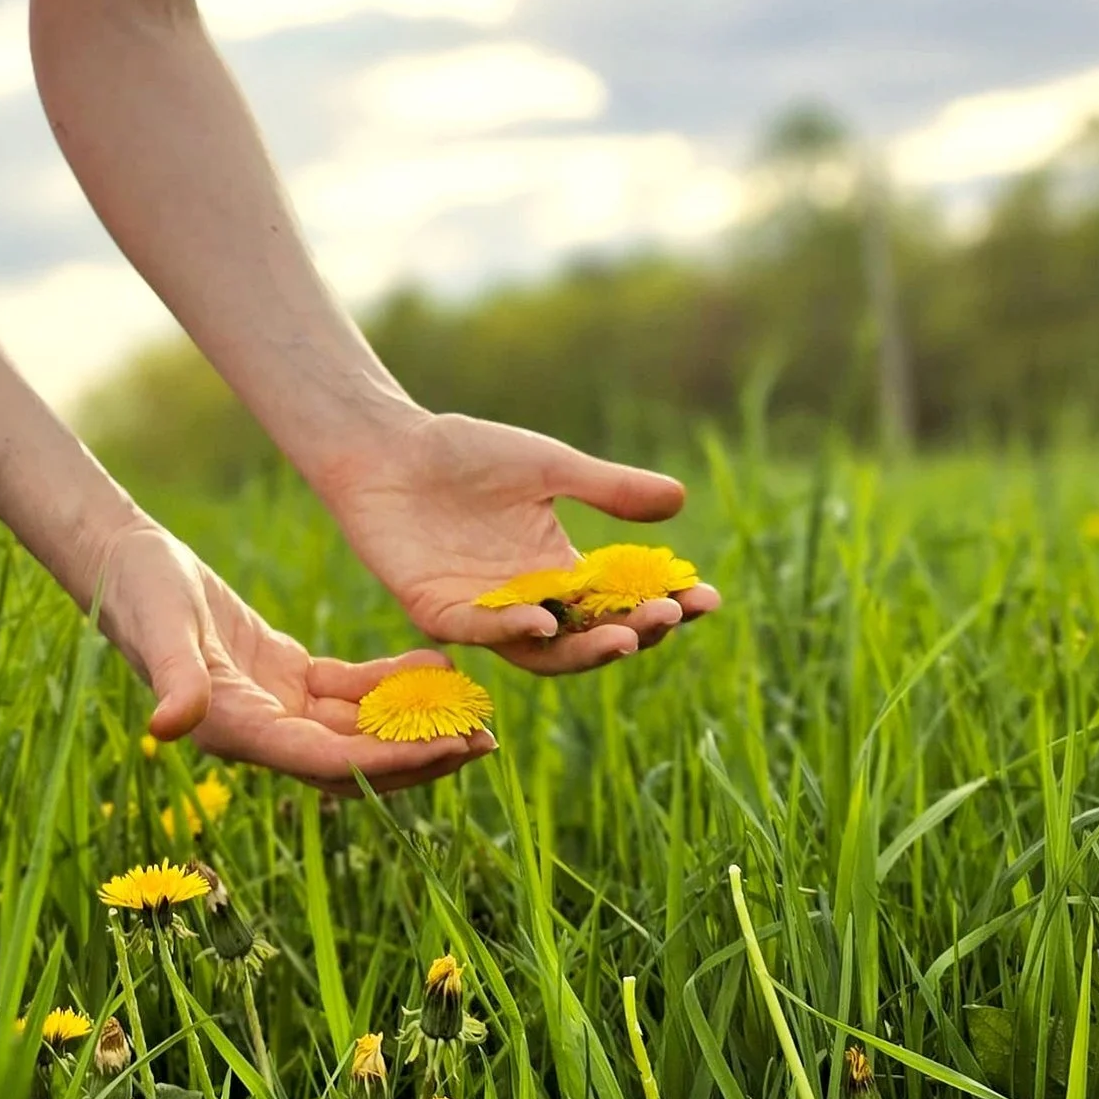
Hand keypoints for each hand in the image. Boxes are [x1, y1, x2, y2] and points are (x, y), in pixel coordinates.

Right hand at [87, 518, 496, 788]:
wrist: (127, 564)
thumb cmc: (140, 591)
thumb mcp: (162, 628)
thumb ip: (175, 677)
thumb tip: (169, 727)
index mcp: (236, 729)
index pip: (326, 760)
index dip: (389, 759)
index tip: (449, 746)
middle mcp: (261, 731)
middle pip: (354, 760)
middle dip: (419, 755)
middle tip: (485, 740)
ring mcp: (276, 706)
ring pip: (358, 730)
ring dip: (414, 725)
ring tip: (475, 711)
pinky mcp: (285, 677)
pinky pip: (348, 692)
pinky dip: (390, 684)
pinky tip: (435, 665)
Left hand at [320, 409, 721, 675]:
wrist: (390, 447)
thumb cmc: (466, 454)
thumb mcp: (550, 467)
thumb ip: (607, 488)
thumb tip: (679, 498)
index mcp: (557, 572)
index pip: (622, 602)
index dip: (666, 605)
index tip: (708, 598)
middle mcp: (527, 602)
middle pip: (591, 637)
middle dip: (636, 632)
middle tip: (671, 618)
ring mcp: (484, 612)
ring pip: (542, 651)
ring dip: (585, 649)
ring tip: (628, 636)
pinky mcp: (438, 610)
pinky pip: (481, 632)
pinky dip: (513, 631)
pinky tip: (543, 621)